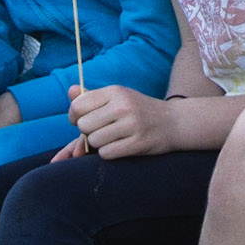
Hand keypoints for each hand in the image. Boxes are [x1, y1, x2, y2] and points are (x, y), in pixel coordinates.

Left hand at [62, 84, 177, 160]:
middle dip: (87, 132)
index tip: (81, 120)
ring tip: (111, 139)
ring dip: (98, 144)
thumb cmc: (139, 110)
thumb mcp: (118, 97)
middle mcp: (123, 105)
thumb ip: (92, 96)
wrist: (174, 122)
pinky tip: (118, 147)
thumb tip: (70, 91)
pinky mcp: (138, 143)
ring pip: (94, 141)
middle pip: (84, 125)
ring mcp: (131, 124)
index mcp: (115, 91)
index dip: (74, 116)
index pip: (78, 105)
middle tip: (100, 131)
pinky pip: (106, 153)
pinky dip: (108, 153)